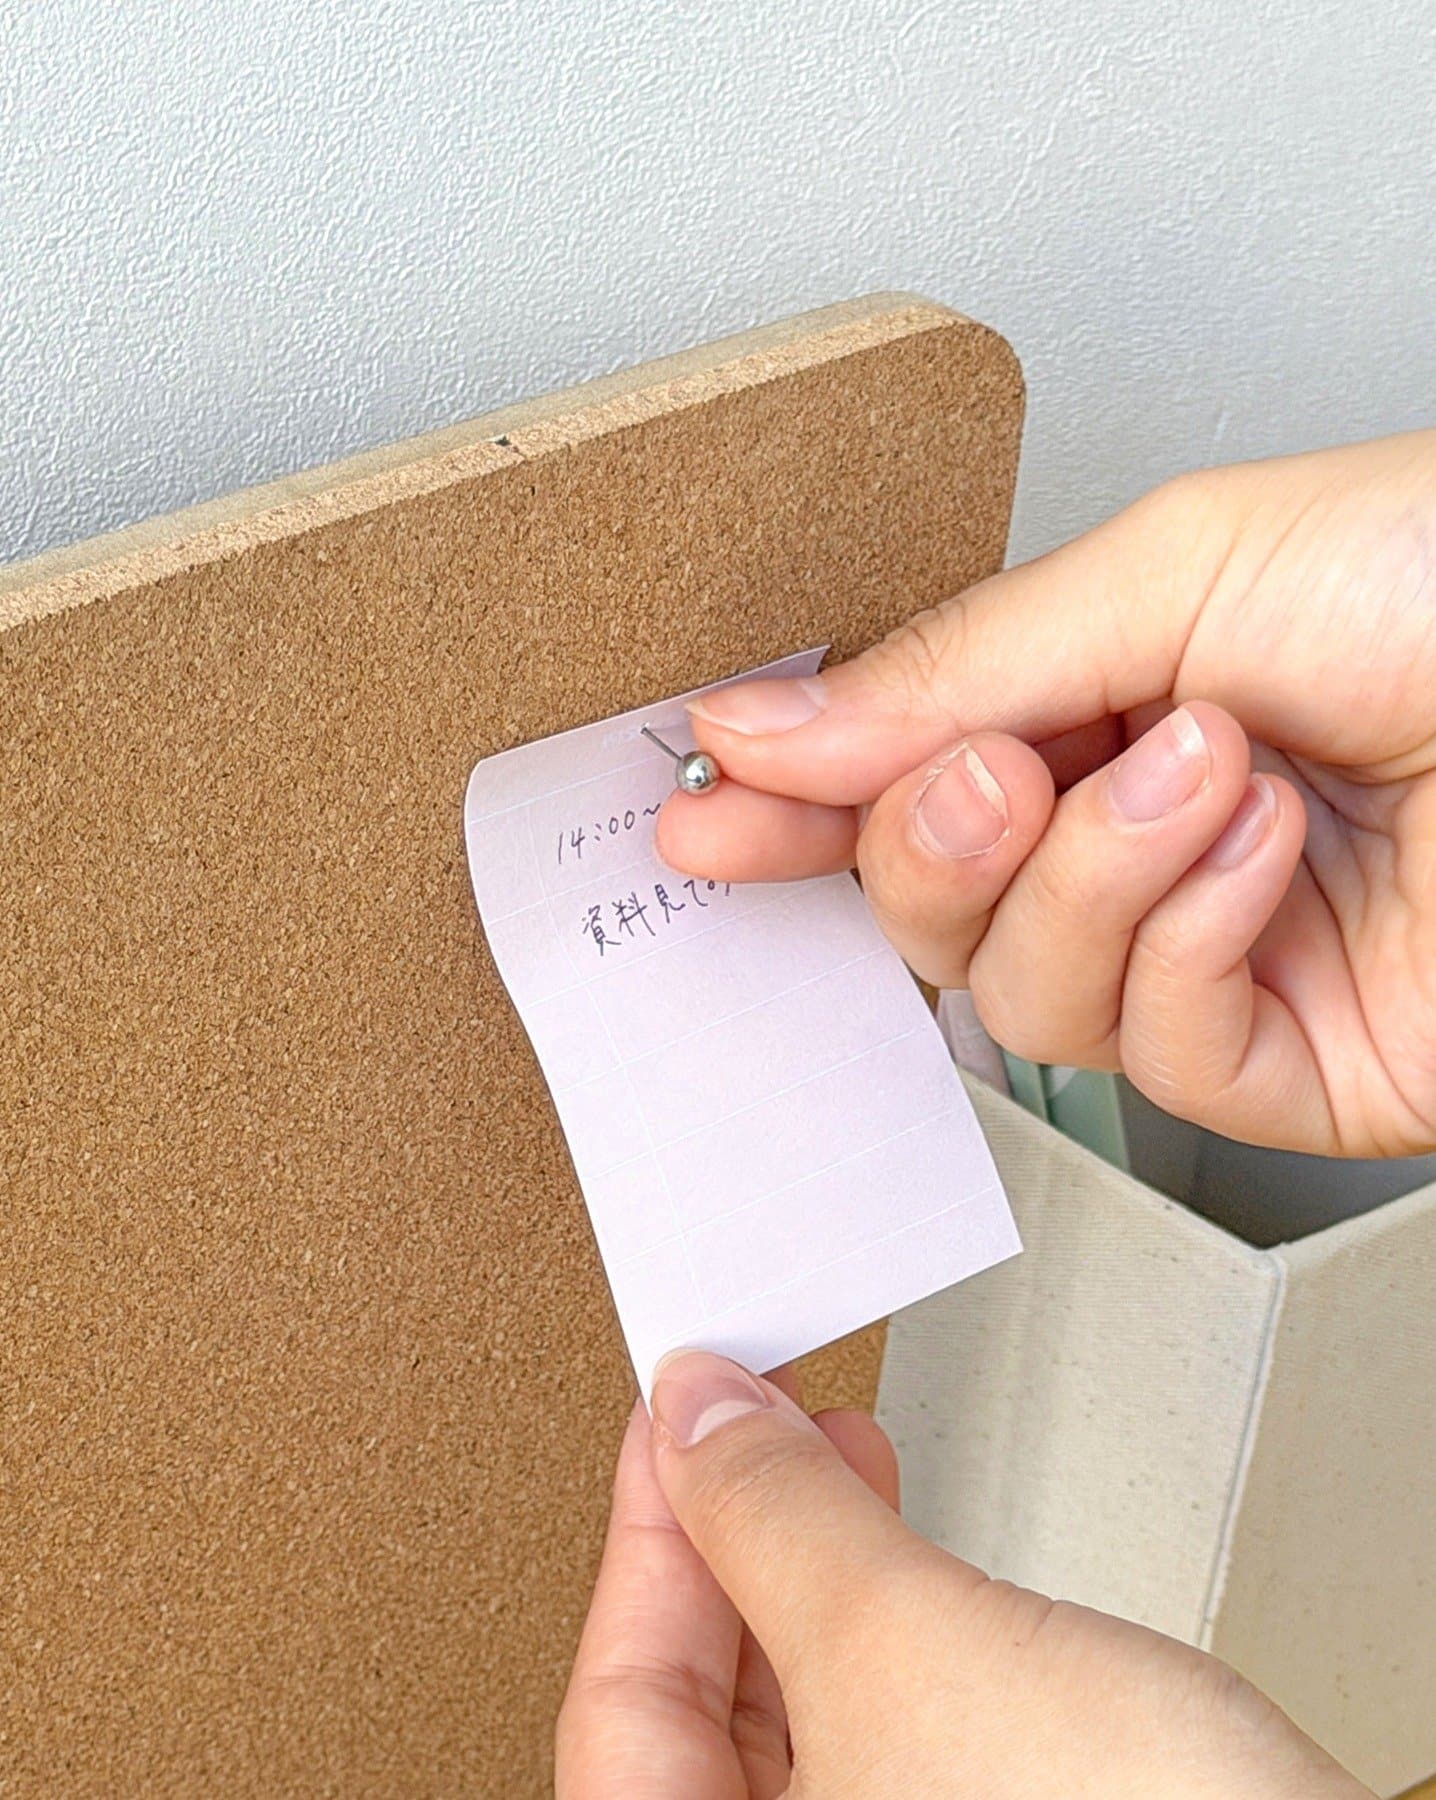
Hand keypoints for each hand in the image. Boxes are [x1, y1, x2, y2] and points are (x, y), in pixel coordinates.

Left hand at [556, 1353, 1367, 1797]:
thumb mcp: (911, 1652)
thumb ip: (777, 1523)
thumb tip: (697, 1416)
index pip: (618, 1703)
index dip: (644, 1527)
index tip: (675, 1411)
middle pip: (692, 1717)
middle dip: (723, 1539)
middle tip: (739, 1419)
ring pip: (792, 1719)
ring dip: (799, 1568)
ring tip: (819, 1451)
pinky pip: (877, 1734)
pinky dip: (877, 1626)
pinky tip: (890, 1545)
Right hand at [660, 432, 1435, 1155]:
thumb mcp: (1180, 565)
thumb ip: (957, 664)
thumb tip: (767, 729)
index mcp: (1102, 709)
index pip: (902, 781)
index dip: (791, 804)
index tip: (699, 808)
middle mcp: (1136, 844)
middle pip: (930, 911)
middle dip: (931, 844)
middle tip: (991, 770)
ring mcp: (1204, 962)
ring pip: (1017, 997)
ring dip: (1088, 876)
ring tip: (1204, 769)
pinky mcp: (1276, 1065)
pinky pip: (1142, 1057)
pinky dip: (1183, 940)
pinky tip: (1261, 856)